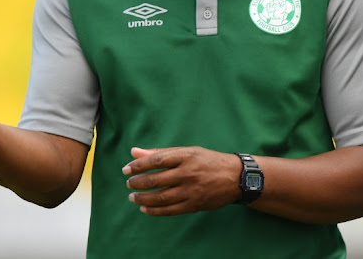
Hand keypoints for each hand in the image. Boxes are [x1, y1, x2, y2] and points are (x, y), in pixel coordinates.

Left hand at [122, 146, 241, 215]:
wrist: (236, 177)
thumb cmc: (207, 161)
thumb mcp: (187, 151)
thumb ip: (160, 153)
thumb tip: (134, 152)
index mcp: (186, 156)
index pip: (157, 160)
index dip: (139, 165)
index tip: (126, 169)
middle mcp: (188, 173)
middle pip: (157, 179)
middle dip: (138, 182)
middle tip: (128, 183)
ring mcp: (192, 190)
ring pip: (162, 197)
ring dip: (144, 198)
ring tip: (133, 197)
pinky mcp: (195, 205)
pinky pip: (171, 210)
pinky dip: (155, 210)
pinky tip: (145, 208)